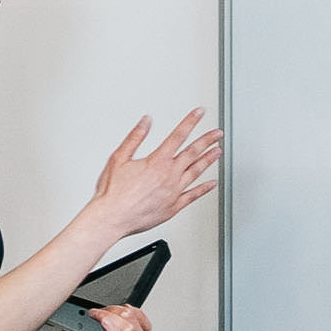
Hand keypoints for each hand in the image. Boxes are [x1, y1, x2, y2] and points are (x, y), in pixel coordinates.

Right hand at [82, 112, 222, 241]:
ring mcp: (174, 191)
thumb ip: (135, 138)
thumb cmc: (113, 193)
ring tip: (218, 152)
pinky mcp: (173, 207)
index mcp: (157, 162)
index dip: (190, 122)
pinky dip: (204, 189)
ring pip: (196, 172)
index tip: (199, 113)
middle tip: (218, 133)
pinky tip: (212, 184)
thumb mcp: (119, 158)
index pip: (178, 135)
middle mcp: (169, 175)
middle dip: (207, 140)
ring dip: (208, 160)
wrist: (112, 218)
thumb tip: (146, 121)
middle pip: (193, 153)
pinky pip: (193, 195)